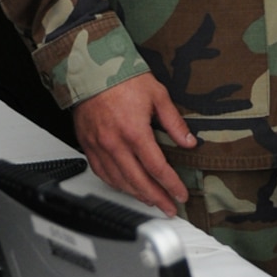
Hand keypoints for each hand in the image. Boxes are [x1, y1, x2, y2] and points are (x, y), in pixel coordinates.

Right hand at [72, 74, 195, 217]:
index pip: (157, 168)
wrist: (91, 68)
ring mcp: (99, 147)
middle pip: (139, 182)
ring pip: (119, 181)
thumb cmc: (122, 78)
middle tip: (169, 208)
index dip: (171, 185)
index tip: (181, 194)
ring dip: (137, 195)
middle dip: (157, 198)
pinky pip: (101, 173)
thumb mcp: (157, 95)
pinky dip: (115, 184)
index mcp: (134, 132)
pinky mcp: (88, 145)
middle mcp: (115, 144)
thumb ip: (174, 122)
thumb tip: (189, 141)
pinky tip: (125, 187)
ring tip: (151, 201)